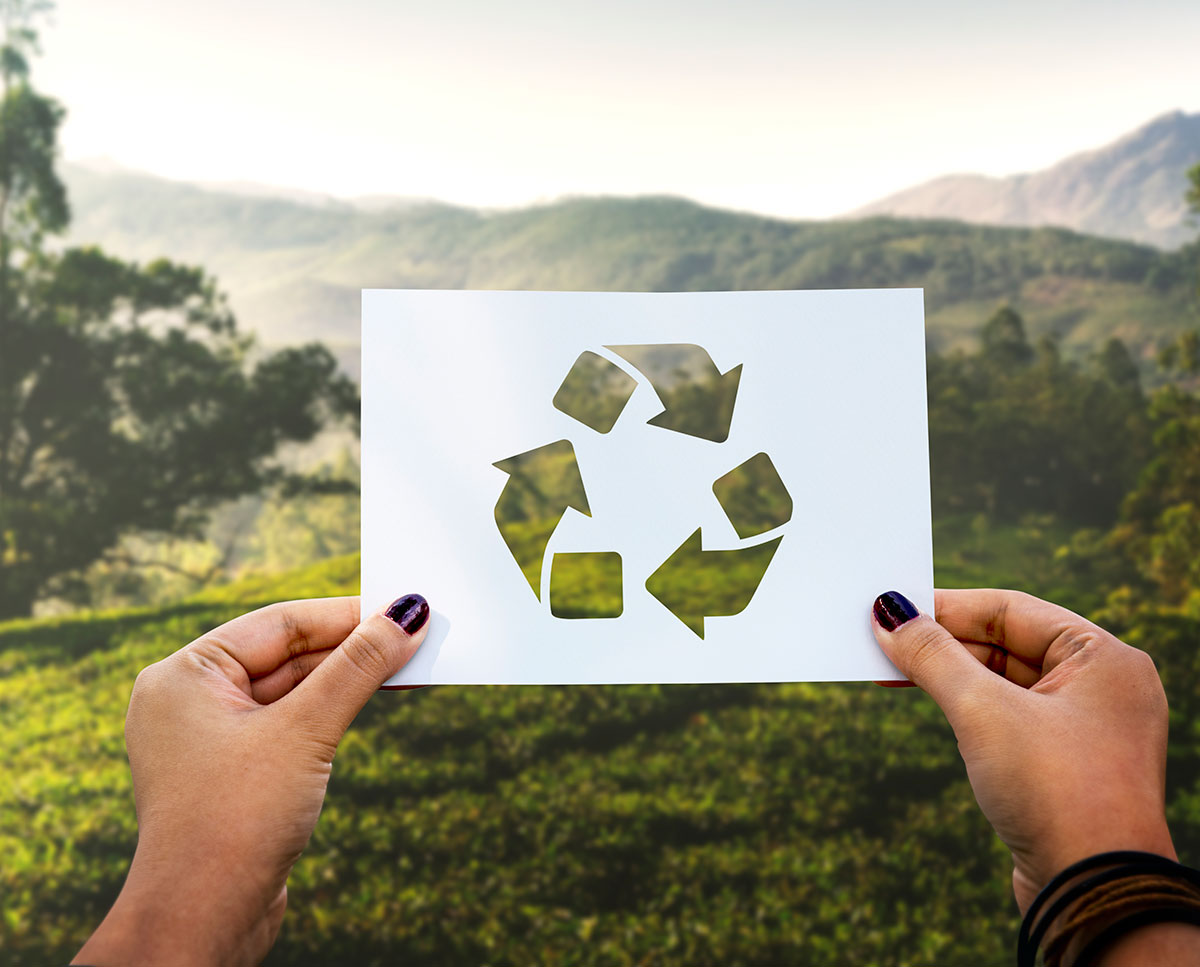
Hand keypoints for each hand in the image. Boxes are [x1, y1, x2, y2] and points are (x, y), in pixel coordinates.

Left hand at [73, 593, 429, 966]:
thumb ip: (358, 667)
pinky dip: (333, 712)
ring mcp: (212, 739)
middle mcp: (191, 700)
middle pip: (288, 653)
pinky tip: (374, 700)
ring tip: (410, 663)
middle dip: (353, 647)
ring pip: (294, 690)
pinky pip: (292, 724)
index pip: (279, 623)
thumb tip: (407, 614)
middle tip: (417, 635)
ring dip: (349, 680)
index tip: (404, 607)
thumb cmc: (233, 822)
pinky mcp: (237, 774)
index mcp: (185, 675)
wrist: (202, 923)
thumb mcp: (305, 731)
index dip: (346, 614)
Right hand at [870, 589, 1173, 912]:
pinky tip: (929, 706)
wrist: (1094, 895)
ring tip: (891, 673)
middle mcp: (1102, 687)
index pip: (1010, 609)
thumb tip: (889, 614)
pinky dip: (967, 709)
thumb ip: (932, 656)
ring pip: (1003, 683)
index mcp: (1104, 658)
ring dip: (948, 677)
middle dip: (941, 645)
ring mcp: (1087, 729)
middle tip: (881, 642)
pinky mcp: (1066, 766)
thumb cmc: (1055, 791)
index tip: (890, 608)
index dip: (946, 607)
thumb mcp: (982, 711)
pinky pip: (1008, 718)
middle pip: (1005, 644)